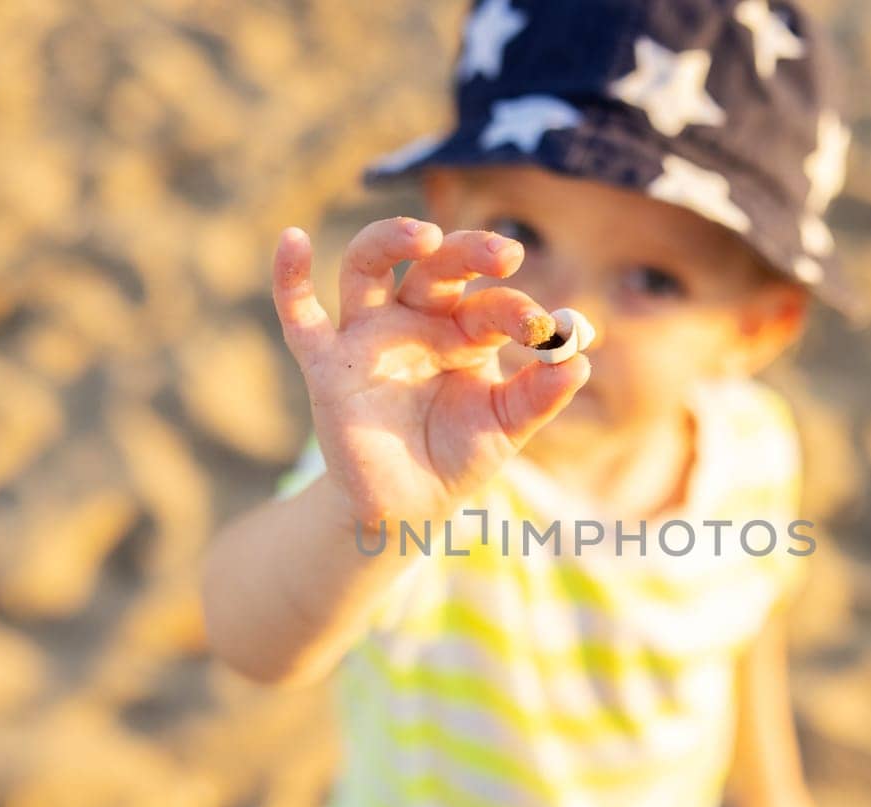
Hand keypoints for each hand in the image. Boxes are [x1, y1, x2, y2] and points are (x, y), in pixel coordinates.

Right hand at [271, 218, 590, 527]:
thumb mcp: (508, 426)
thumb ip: (542, 393)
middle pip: (433, 265)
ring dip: (389, 240)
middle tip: (505, 252)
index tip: (546, 331)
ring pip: (367, 266)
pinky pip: (300, 316)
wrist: (408, 507)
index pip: (489, 302)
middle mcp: (413, 320)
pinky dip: (289, 277)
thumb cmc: (459, 455)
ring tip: (423, 235)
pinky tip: (292, 240)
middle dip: (467, 250)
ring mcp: (367, 337)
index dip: (518, 311)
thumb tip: (581, 359)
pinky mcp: (326, 366)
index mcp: (461, 329)